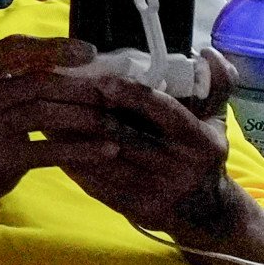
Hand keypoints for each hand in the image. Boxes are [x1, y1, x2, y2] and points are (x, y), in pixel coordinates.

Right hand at [0, 36, 137, 211]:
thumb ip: (8, 77)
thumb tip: (64, 62)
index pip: (17, 49)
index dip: (56, 48)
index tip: (90, 52)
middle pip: (38, 82)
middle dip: (80, 87)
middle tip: (112, 93)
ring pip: (46, 114)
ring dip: (86, 117)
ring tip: (114, 122)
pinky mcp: (2, 159)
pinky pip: (50, 151)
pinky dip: (83, 149)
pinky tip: (107, 150)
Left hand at [52, 68, 243, 237]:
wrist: (205, 212)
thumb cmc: (203, 154)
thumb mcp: (216, 120)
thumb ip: (216, 84)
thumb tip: (206, 52)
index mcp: (199, 140)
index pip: (164, 112)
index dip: (133, 96)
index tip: (103, 80)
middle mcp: (179, 166)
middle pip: (127, 135)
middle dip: (90, 113)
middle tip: (59, 91)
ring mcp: (156, 190)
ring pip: (106, 159)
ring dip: (73, 136)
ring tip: (47, 114)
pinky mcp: (136, 208)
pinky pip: (97, 183)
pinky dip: (74, 162)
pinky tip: (54, 145)